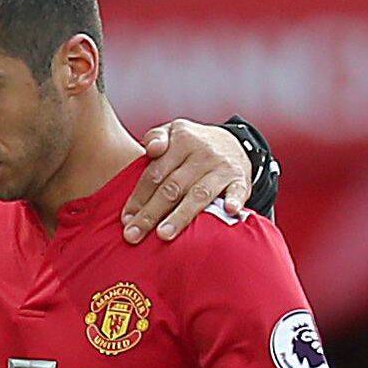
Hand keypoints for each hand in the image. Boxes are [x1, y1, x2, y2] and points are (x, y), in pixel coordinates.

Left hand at [121, 120, 251, 243]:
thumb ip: (155, 137)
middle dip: (151, 213)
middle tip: (134, 235)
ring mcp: (223, 167)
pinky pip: (238, 191)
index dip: (138, 198)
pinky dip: (234, 200)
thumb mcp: (172, 132)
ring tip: (163, 235)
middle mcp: (202, 153)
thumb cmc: (190, 145)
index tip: (126, 220)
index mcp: (181, 141)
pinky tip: (228, 211)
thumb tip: (151, 149)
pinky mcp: (241, 179)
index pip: (155, 174)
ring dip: (180, 215)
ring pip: (198, 194)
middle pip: (172, 188)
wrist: (233, 142)